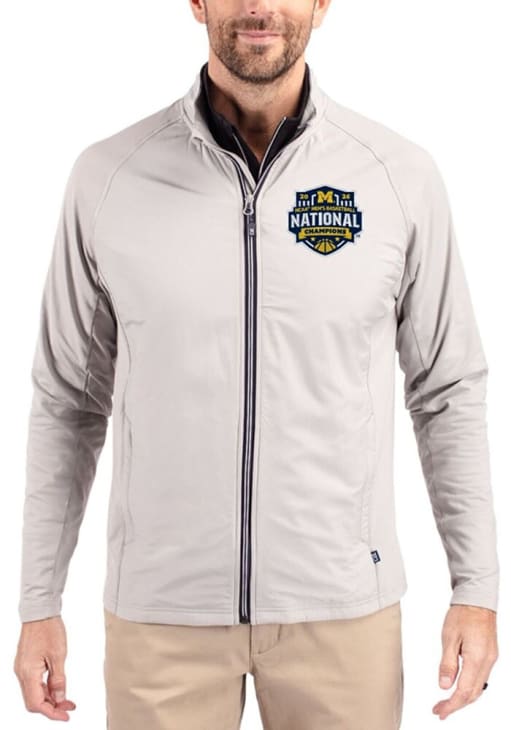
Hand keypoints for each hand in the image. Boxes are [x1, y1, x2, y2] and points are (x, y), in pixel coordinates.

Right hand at [13, 615, 76, 720]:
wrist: (39, 611)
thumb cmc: (49, 629)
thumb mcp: (59, 655)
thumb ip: (59, 679)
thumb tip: (61, 698)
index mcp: (28, 673)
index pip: (36, 704)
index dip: (51, 713)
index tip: (66, 716)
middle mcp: (21, 673)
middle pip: (34, 701)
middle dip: (52, 707)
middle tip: (69, 708)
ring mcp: (22, 669)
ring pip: (34, 693)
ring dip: (50, 698)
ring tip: (67, 699)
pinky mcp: (25, 664)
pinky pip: (34, 683)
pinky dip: (46, 689)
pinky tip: (58, 687)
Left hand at [433, 603, 497, 719]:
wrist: (477, 599)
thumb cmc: (463, 614)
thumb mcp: (449, 637)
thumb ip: (447, 663)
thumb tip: (444, 686)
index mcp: (477, 659)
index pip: (464, 691)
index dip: (451, 705)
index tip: (439, 711)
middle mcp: (487, 662)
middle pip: (473, 694)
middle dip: (456, 705)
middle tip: (440, 710)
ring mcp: (491, 659)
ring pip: (478, 688)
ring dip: (463, 699)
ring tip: (447, 703)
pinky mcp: (490, 655)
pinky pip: (481, 678)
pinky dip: (470, 688)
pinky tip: (460, 688)